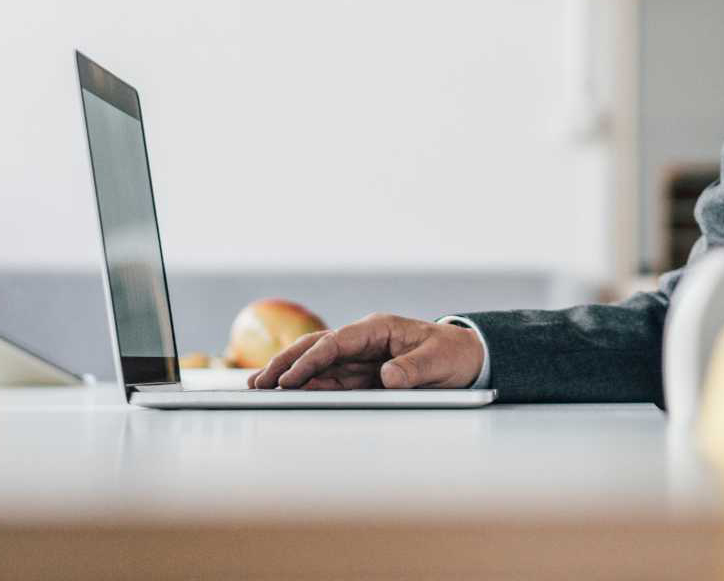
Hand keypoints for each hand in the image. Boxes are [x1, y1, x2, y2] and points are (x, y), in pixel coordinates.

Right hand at [246, 312, 484, 389]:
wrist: (466, 359)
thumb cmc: (453, 355)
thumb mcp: (439, 362)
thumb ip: (414, 369)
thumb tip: (387, 377)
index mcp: (380, 329)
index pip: (337, 342)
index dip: (312, 360)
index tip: (290, 378)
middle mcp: (365, 340)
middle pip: (318, 348)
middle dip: (286, 363)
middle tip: (257, 383)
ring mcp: (361, 356)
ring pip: (318, 364)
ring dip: (290, 375)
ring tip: (259, 389)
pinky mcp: (362, 373)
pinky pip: (331, 379)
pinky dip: (308, 386)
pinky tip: (287, 394)